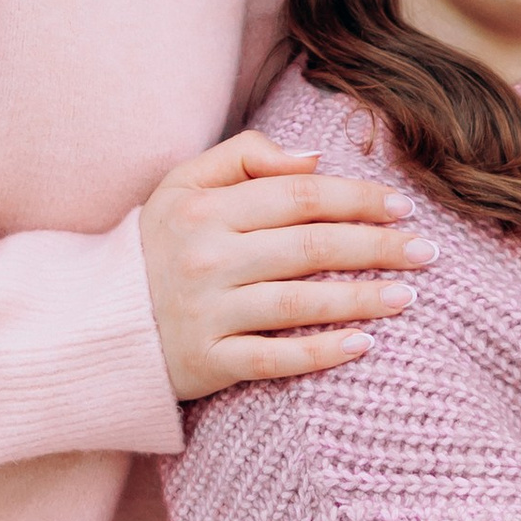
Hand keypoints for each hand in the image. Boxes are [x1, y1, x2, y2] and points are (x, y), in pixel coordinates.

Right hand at [143, 130, 429, 402]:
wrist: (94, 322)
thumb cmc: (156, 247)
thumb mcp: (182, 185)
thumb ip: (243, 157)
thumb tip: (313, 160)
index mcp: (206, 210)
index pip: (300, 197)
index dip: (357, 199)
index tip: (402, 208)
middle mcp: (208, 260)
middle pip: (310, 247)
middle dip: (376, 246)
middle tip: (427, 252)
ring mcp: (206, 314)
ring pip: (299, 303)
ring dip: (361, 299)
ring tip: (408, 296)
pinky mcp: (206, 363)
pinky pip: (273, 359)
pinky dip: (319, 353)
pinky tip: (363, 346)